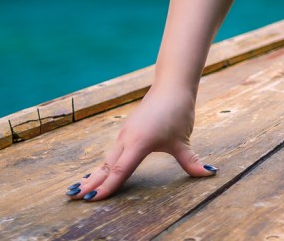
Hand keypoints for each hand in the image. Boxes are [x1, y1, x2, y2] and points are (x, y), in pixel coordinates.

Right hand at [64, 86, 217, 201]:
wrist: (172, 85)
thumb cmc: (177, 111)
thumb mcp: (183, 140)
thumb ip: (191, 161)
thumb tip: (209, 173)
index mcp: (140, 143)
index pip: (121, 171)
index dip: (107, 186)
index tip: (93, 199)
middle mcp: (127, 139)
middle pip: (107, 166)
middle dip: (92, 183)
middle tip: (74, 199)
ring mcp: (125, 134)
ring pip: (107, 159)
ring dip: (94, 174)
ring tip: (78, 190)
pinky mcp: (126, 130)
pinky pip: (111, 152)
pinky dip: (102, 164)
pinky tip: (96, 171)